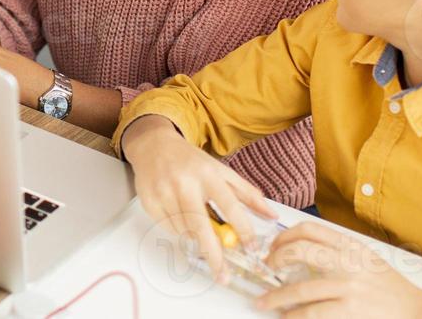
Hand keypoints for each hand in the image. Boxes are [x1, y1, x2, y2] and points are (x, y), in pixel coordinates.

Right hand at [120, 114, 275, 284]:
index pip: (229, 205)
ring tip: (194, 217)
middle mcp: (185, 183)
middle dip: (213, 255)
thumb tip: (272, 215)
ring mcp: (164, 192)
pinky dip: (178, 228)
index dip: (242, 229)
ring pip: (184, 231)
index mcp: (207, 174)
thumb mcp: (221, 171)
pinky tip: (178, 212)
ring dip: (195, 235)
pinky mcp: (149, 202)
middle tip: (223, 276)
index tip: (251, 248)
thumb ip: (247, 193)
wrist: (154, 145)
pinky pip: (169, 229)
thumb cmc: (191, 161)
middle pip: (201, 226)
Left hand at [255, 222, 421, 317]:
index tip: (274, 247)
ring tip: (265, 302)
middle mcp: (348, 262)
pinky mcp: (349, 310)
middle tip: (265, 269)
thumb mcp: (367, 260)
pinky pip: (312, 312)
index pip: (309, 229)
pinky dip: (295, 315)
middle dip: (275, 259)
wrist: (418, 311)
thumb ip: (339, 252)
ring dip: (277, 297)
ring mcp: (349, 287)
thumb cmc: (391, 288)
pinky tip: (287, 317)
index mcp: (351, 245)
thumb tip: (302, 251)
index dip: (284, 236)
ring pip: (301, 288)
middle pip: (299, 250)